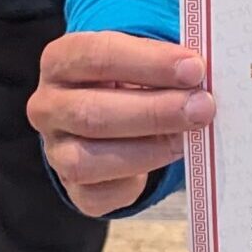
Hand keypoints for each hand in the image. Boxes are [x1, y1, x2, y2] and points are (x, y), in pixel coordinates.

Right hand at [30, 31, 214, 216]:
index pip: (97, 56)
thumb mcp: (142, 57)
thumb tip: (203, 72)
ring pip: (87, 160)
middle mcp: (48, 106)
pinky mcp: (73, 187)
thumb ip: (167, 61)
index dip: (149, 63)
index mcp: (61, 60)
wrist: (113, 112)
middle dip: (154, 111)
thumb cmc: (132, 77)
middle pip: (91, 113)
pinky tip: (165, 159)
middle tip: (202, 107)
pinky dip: (135, 181)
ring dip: (148, 149)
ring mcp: (54, 150)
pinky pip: (98, 195)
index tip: (194, 68)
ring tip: (190, 136)